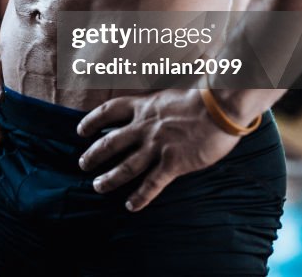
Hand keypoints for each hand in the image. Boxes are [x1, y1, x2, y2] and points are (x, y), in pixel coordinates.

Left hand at [76, 89, 240, 211]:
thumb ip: (156, 106)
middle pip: (110, 142)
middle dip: (94, 155)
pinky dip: (140, 197)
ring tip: (98, 186)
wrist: (220, 106)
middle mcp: (144, 127)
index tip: (81, 130)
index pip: (108, 111)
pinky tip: (131, 206)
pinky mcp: (172, 163)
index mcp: (143, 106)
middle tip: (83, 164)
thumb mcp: (169, 95)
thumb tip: (152, 109)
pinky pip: (151, 184)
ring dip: (110, 178)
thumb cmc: (202, 97)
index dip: (92, 121)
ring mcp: (157, 146)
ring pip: (126, 166)